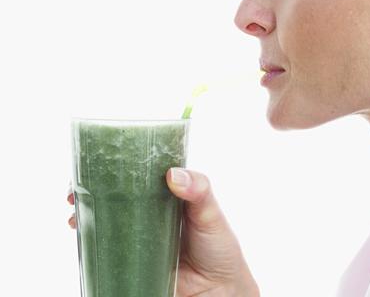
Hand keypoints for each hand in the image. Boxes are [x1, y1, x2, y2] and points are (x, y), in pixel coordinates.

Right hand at [67, 169, 259, 296]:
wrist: (216, 289)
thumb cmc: (218, 246)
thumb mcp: (211, 212)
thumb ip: (199, 190)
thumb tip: (172, 175)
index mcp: (167, 193)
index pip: (138, 172)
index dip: (115, 166)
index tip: (95, 163)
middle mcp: (149, 210)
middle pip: (115, 194)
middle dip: (91, 190)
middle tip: (74, 192)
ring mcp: (138, 235)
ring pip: (106, 220)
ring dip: (84, 215)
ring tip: (74, 215)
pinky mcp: (131, 259)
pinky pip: (106, 249)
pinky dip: (90, 242)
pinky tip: (80, 236)